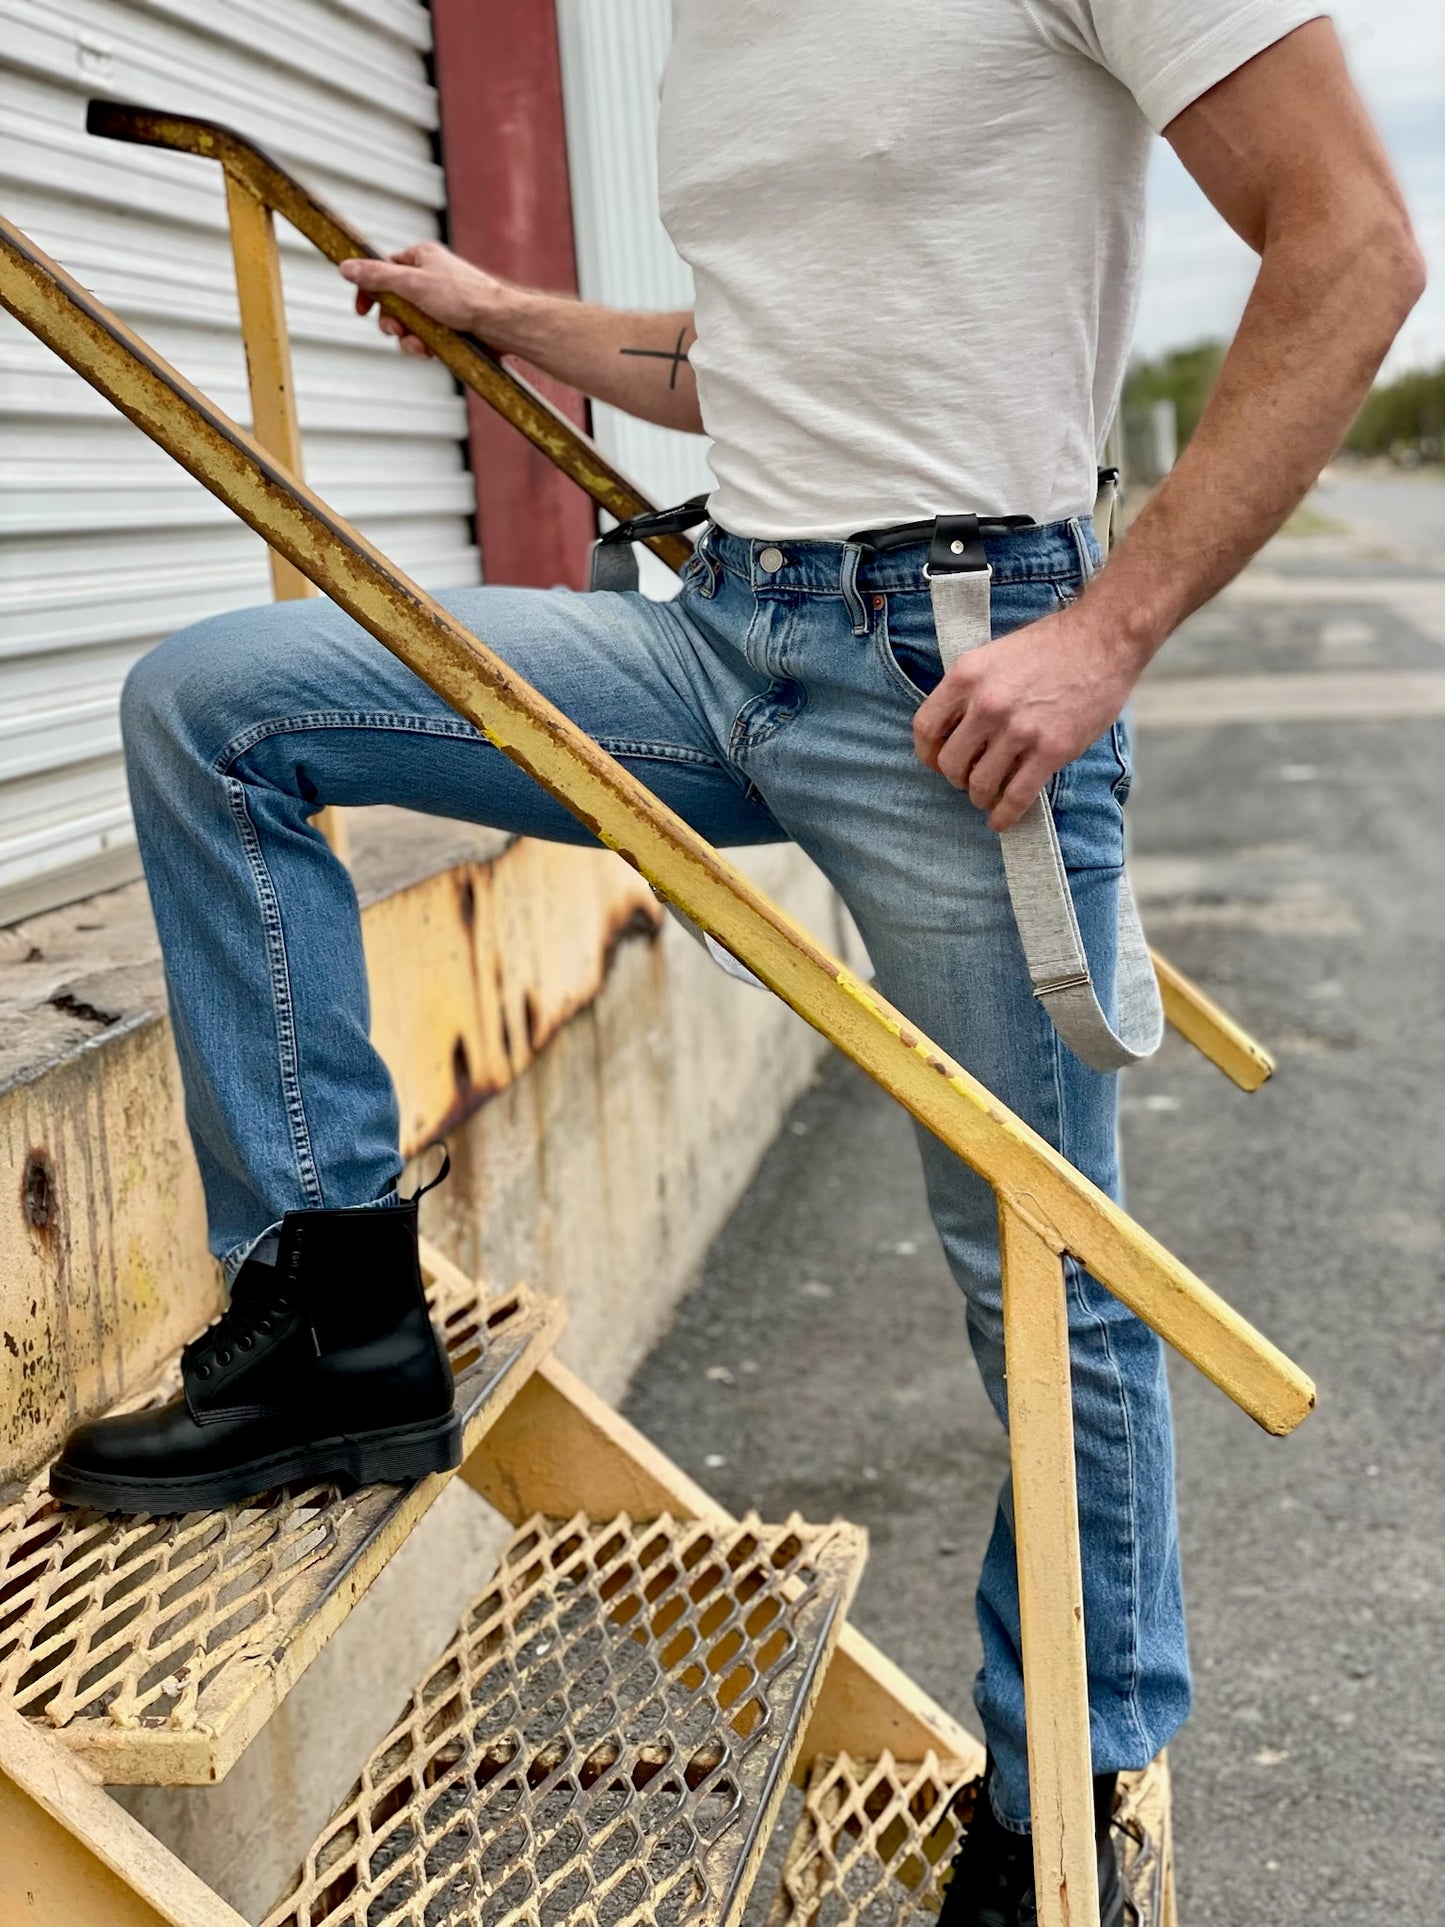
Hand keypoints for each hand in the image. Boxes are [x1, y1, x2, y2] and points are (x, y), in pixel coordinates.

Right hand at [338, 244, 519, 355]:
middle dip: (391, 320)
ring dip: (408, 337)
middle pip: (394, 300)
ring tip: (418, 345)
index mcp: (421, 258)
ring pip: (410, 322)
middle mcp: (430, 277)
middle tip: (397, 330)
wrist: (501, 324)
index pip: (383, 270)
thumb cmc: (462, 298)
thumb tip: (345, 267)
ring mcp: (441, 302)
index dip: (369, 290)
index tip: (362, 311)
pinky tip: (430, 351)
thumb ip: (378, 277)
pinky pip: (427, 335)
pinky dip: (424, 345)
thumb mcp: (412, 284)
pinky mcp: (451, 324)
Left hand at [912, 605, 1143, 830]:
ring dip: (980, 797)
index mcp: (967, 677)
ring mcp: (1019, 730)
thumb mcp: (994, 654)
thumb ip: (971, 689)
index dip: (928, 753)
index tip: (937, 761)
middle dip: (956, 778)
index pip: (925, 728)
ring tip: (988, 797)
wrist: (1103, 639)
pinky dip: (1005, 815)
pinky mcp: (1050, 750)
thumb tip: (956, 727)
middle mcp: (987, 705)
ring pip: (981, 784)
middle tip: (968, 779)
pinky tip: (1002, 820)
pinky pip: (1017, 796)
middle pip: (950, 762)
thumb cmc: (1051, 645)